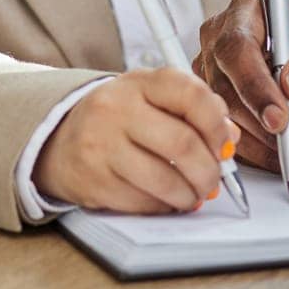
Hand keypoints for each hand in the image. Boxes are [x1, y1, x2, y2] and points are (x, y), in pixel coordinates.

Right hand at [32, 68, 239, 213]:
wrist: (58, 137)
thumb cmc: (120, 116)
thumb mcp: (152, 98)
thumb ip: (194, 110)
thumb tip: (230, 139)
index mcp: (140, 82)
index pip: (191, 95)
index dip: (218, 124)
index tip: (225, 145)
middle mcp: (117, 110)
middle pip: (182, 144)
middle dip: (209, 170)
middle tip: (215, 180)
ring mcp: (101, 146)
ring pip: (164, 180)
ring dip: (190, 194)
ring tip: (196, 194)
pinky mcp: (93, 182)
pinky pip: (142, 202)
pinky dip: (164, 206)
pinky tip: (168, 200)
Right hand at [196, 0, 288, 180]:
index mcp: (250, 10)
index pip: (237, 47)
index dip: (254, 85)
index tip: (279, 117)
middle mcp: (224, 40)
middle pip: (223, 88)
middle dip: (262, 125)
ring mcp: (217, 76)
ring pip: (225, 119)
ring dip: (266, 147)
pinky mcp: (221, 110)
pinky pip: (232, 139)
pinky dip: (263, 157)